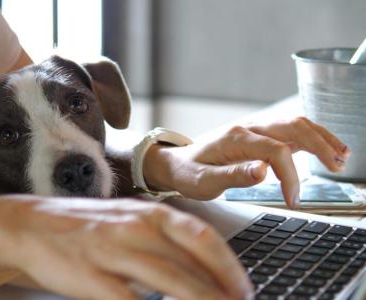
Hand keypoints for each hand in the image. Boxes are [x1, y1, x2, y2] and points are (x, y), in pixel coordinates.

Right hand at [0, 197, 252, 299]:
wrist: (31, 225)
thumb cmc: (86, 226)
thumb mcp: (129, 221)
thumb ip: (163, 241)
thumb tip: (200, 270)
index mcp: (149, 213)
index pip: (203, 238)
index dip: (230, 268)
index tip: (243, 290)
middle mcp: (136, 228)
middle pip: (191, 264)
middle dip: (222, 293)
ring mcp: (113, 251)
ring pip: (170, 283)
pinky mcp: (91, 277)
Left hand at [145, 117, 349, 207]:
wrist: (176, 162)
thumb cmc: (188, 173)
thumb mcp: (203, 182)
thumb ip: (232, 176)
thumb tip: (263, 172)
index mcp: (236, 139)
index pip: (276, 151)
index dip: (290, 176)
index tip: (292, 200)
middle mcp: (248, 129)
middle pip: (293, 127)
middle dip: (319, 145)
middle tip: (337, 167)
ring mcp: (254, 130)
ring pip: (295, 124)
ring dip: (320, 137)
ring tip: (341, 156)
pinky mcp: (258, 137)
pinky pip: (289, 131)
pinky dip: (311, 138)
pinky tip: (326, 149)